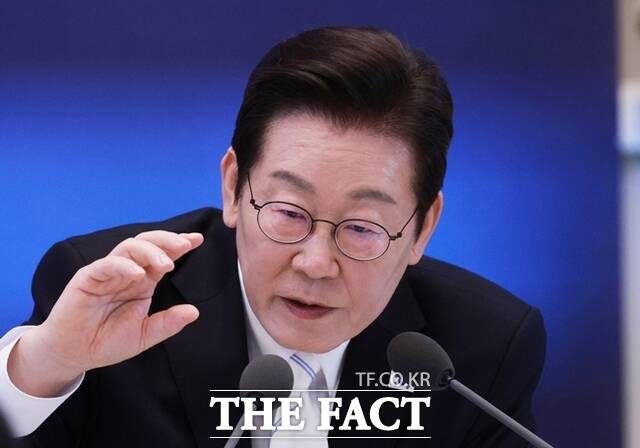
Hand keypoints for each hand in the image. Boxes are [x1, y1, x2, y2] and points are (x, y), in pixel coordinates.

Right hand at [8, 231, 203, 396]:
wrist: (74, 354)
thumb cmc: (106, 341)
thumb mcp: (144, 335)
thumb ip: (168, 323)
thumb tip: (195, 312)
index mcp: (142, 281)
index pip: (163, 256)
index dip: (179, 245)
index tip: (197, 239)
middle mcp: (127, 272)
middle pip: (147, 244)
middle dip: (167, 241)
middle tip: (185, 245)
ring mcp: (107, 273)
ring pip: (128, 248)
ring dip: (149, 252)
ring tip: (166, 264)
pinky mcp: (87, 279)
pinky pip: (106, 265)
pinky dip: (123, 266)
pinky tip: (138, 273)